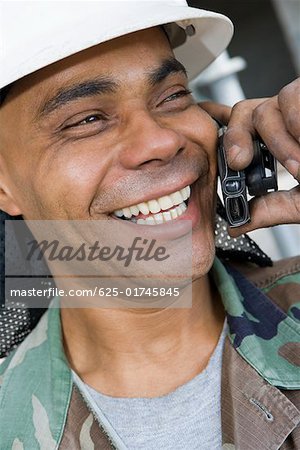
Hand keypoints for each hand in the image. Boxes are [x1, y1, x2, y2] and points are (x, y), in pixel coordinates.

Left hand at [200, 78, 299, 235]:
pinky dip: (297, 126)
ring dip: (279, 143)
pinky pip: (290, 99)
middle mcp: (286, 120)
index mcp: (278, 142)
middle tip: (241, 161)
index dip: (224, 132)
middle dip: (237, 137)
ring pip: (267, 107)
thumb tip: (235, 226)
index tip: (221, 149)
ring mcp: (299, 106)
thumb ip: (273, 209)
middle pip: (243, 111)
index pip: (240, 126)